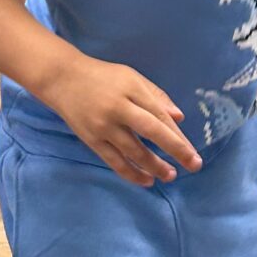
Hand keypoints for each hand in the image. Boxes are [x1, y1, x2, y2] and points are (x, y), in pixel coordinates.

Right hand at [53, 56, 201, 187]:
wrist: (62, 79)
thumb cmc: (102, 77)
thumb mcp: (132, 77)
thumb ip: (156, 96)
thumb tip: (179, 118)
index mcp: (131, 90)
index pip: (160, 116)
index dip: (178, 136)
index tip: (193, 153)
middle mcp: (118, 108)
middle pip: (151, 132)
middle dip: (175, 150)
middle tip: (193, 166)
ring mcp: (103, 126)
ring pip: (133, 152)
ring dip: (155, 166)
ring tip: (170, 176)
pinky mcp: (91, 140)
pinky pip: (114, 161)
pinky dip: (132, 173)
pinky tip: (146, 180)